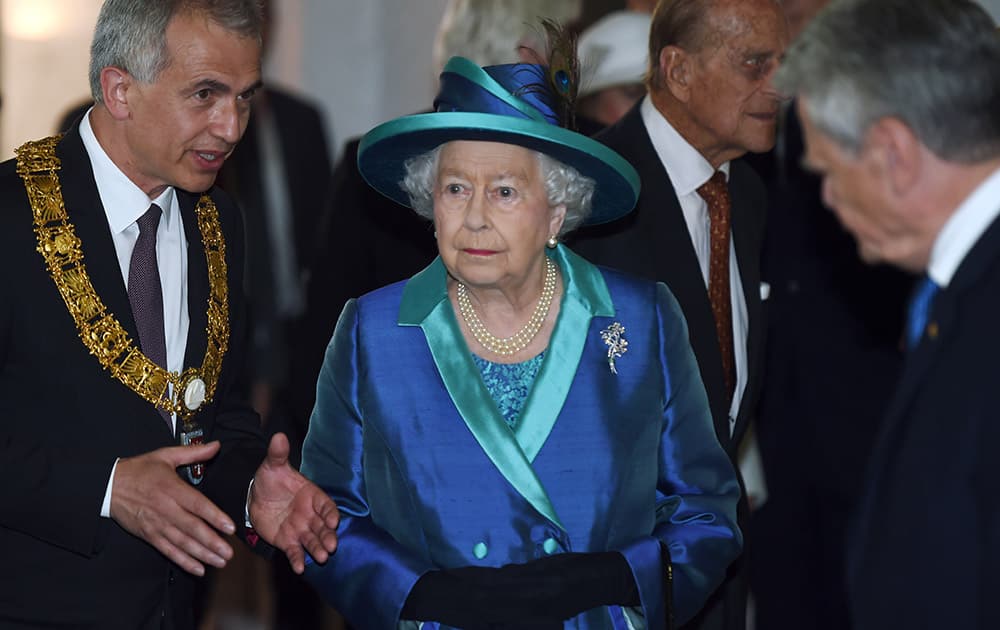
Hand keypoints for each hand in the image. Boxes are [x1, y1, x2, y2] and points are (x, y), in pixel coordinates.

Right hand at [110, 441, 234, 575]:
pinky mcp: (149, 535)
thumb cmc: (139, 470)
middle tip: (229, 553)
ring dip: (201, 554)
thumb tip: (216, 445)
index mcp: (172, 488)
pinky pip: (168, 550)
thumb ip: (193, 452)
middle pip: (192, 528)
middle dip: (211, 542)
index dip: (214, 517)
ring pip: (182, 542)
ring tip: (219, 561)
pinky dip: (183, 560)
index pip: (197, 505)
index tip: (229, 527)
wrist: (108, 485)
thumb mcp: (165, 456)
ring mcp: (157, 524)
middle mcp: (166, 508)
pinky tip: (198, 568)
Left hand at [248, 433, 339, 572]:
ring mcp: (300, 529)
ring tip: (321, 557)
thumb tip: (278, 436)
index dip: (330, 513)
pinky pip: (296, 551)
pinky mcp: (288, 541)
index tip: (332, 520)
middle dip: (328, 536)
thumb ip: (277, 454)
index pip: (326, 505)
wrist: (254, 497)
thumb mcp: (272, 466)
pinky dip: (298, 559)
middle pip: (323, 527)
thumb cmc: (269, 479)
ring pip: (313, 541)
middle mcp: (310, 514)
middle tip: (332, 546)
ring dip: (318, 549)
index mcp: (311, 495)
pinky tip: (300, 568)